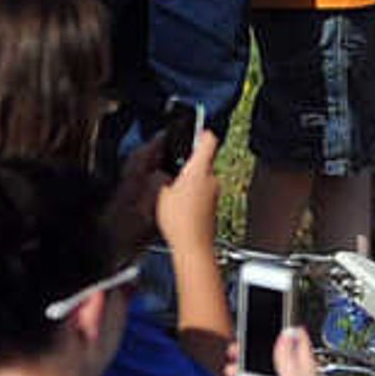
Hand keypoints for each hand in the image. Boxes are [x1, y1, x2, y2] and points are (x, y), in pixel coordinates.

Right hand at [151, 121, 222, 254]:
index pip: (208, 141)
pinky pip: (202, 192)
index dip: (201, 132)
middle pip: (203, 161)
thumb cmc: (180, 221)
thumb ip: (161, 178)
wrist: (194, 246)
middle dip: (187, 163)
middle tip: (170, 169)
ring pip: (202, 178)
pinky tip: (178, 206)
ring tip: (170, 192)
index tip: (196, 129)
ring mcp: (215, 193)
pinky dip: (192, 194)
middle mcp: (212, 179)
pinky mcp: (214, 206)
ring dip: (189, 180)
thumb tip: (162, 174)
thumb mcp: (159, 193)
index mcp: (199, 170)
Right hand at [223, 320, 328, 375]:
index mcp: (304, 370)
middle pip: (275, 360)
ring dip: (245, 374)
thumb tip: (288, 332)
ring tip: (229, 369)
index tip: (280, 320)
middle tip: (239, 346)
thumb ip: (287, 356)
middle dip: (255, 353)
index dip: (289, 331)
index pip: (299, 344)